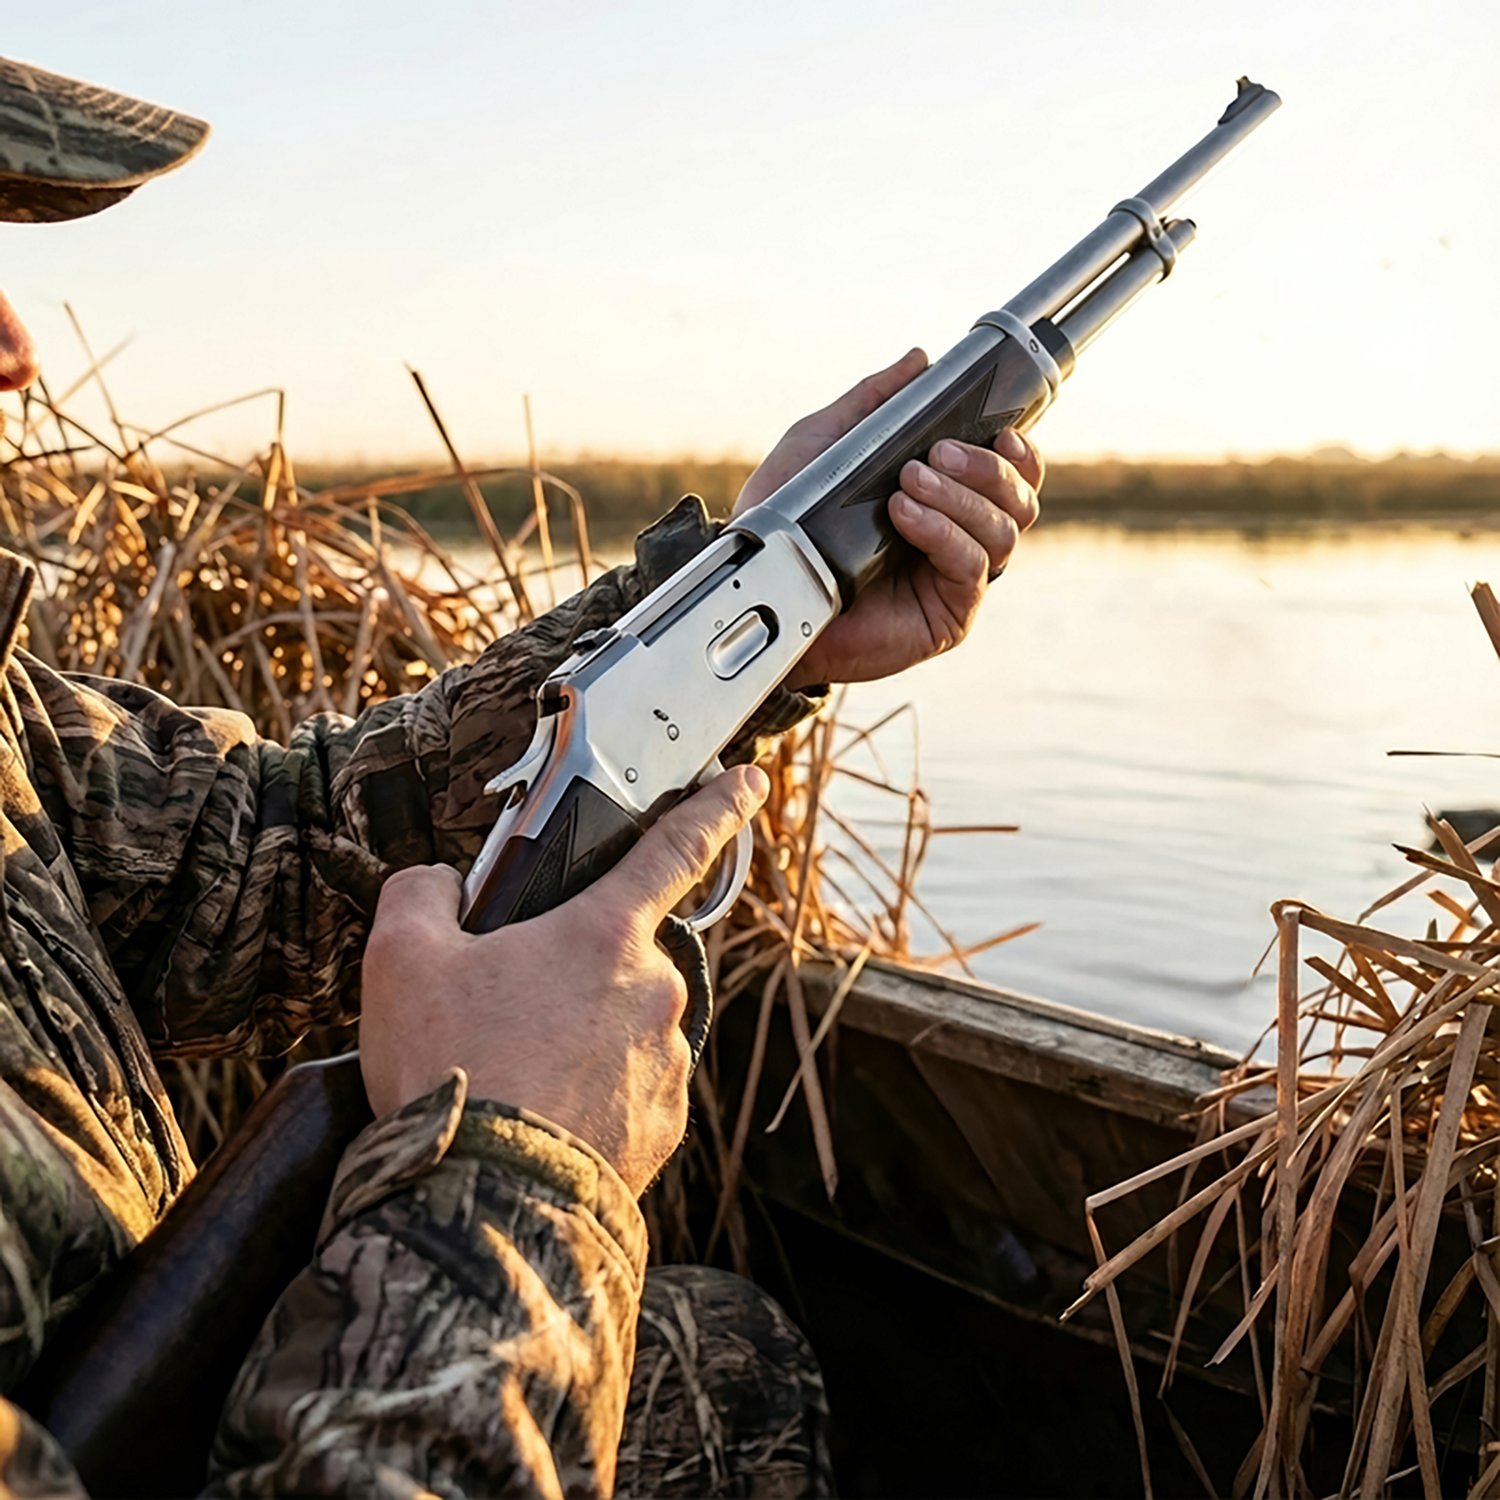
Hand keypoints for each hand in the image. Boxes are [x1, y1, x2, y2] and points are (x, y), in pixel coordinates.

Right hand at [359, 765, 769, 1195]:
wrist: (484, 1201)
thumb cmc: (452, 1067)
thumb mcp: (400, 958)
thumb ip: (423, 893)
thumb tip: (442, 885)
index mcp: (605, 933)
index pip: (675, 848)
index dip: (717, 807)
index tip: (750, 781)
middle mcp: (656, 990)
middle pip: (621, 957)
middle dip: (575, 972)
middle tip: (510, 1010)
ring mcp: (666, 1061)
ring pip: (625, 1028)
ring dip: (582, 1040)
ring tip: (516, 1076)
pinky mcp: (664, 1126)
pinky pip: (630, 1091)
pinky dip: (593, 1096)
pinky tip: (542, 1116)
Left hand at [735, 349, 1043, 687]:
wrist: (760, 583)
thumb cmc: (789, 522)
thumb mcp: (826, 444)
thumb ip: (873, 402)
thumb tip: (919, 360)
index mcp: (946, 501)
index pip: (1013, 476)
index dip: (1020, 452)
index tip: (999, 429)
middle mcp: (961, 540)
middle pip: (1018, 499)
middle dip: (986, 468)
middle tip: (936, 453)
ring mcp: (957, 581)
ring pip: (1003, 530)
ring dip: (960, 497)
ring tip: (907, 483)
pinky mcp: (948, 616)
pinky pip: (971, 565)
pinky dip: (943, 532)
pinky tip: (905, 515)